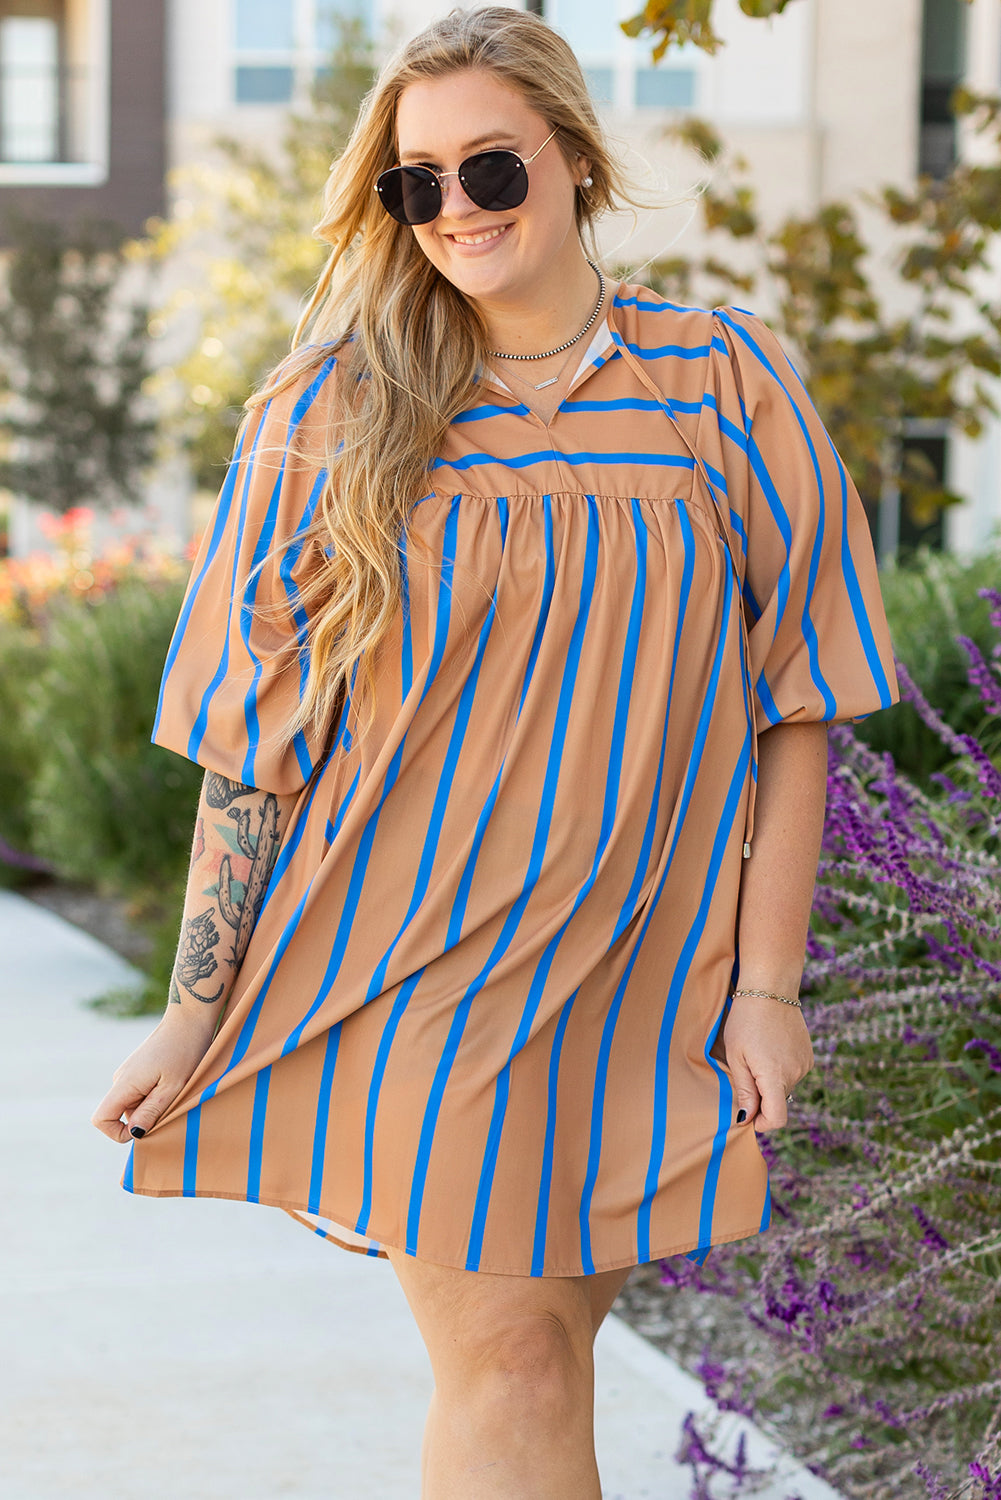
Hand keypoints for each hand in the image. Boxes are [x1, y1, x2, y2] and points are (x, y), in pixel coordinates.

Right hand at [91, 1009, 215, 1143]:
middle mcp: (121, 1079)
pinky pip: (141, 1093)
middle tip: (173, 1103)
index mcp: (124, 1083)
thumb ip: (151, 1111)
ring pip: (133, 1105)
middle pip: (120, 1114)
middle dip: (145, 1119)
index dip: (117, 1133)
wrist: (190, 1018)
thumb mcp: (173, 1086)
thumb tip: (134, 1133)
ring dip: (153, 1107)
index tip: (147, 1127)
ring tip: (177, 1090)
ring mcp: (129, 1073)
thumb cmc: (185, 1050)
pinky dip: (157, 1096)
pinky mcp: (139, 1069)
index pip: (100, 1119)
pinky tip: (176, 1082)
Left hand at [721, 996, 813, 1131]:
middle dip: (761, 1098)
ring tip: (757, 1054)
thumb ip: (744, 1089)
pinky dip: (780, 1070)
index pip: (777, 1118)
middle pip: (778, 1102)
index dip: (762, 1124)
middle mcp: (795, 1073)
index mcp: (774, 1076)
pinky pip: (793, 1073)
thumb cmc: (745, 1020)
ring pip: (785, 1087)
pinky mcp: (809, 1056)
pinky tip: (770, 1048)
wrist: (770, 989)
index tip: (749, 1117)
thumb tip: (747, 1118)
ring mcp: (804, 1064)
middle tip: (744, 1072)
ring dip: (770, 1082)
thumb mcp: (736, 1055)